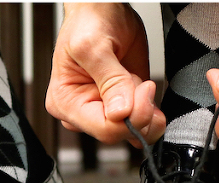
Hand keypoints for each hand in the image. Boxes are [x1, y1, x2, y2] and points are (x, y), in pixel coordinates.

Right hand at [45, 3, 165, 146]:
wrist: (103, 9)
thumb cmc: (89, 22)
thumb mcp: (94, 46)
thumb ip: (110, 80)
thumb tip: (120, 113)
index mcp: (66, 102)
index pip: (103, 129)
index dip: (129, 116)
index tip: (142, 88)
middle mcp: (84, 112)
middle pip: (118, 133)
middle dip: (138, 111)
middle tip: (142, 83)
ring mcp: (104, 111)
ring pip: (133, 132)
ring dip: (146, 110)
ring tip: (140, 82)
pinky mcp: (123, 106)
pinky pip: (142, 124)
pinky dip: (152, 112)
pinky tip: (148, 94)